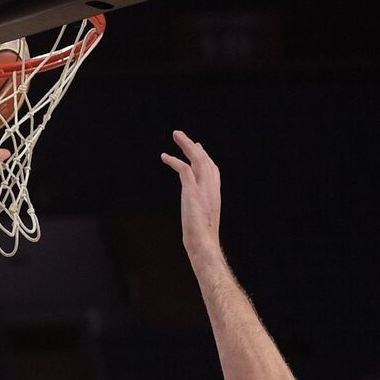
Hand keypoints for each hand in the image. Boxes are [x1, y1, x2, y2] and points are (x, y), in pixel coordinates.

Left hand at [160, 130, 221, 257]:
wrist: (204, 245)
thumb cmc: (202, 240)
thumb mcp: (202, 222)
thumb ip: (199, 212)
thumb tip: (195, 217)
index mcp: (215, 194)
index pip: (213, 169)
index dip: (205, 157)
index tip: (197, 147)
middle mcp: (212, 188)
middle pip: (204, 160)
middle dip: (193, 146)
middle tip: (181, 136)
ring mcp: (203, 188)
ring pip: (196, 159)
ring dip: (185, 145)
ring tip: (176, 134)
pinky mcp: (192, 191)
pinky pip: (184, 169)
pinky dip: (174, 160)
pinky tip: (164, 157)